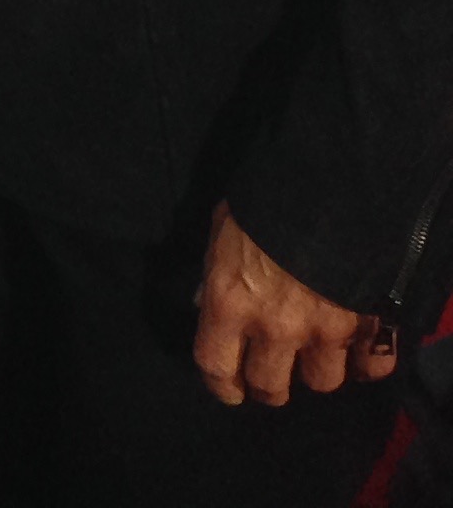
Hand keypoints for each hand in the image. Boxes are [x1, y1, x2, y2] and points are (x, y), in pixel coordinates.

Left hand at [194, 202, 399, 406]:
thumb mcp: (221, 231)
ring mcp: (325, 331)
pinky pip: (372, 366)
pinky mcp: (368, 326)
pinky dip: (367, 363)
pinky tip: (360, 351)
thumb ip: (213, 272)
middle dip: (268, 387)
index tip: (229, 390)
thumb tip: (203, 300)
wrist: (329, 186)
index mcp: (229, 302)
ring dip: (317, 371)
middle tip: (271, 379)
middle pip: (271, 386)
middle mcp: (275, 327)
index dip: (221, 385)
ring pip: (322, 381)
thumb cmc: (264, 204)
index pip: (215, 366)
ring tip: (315, 356)